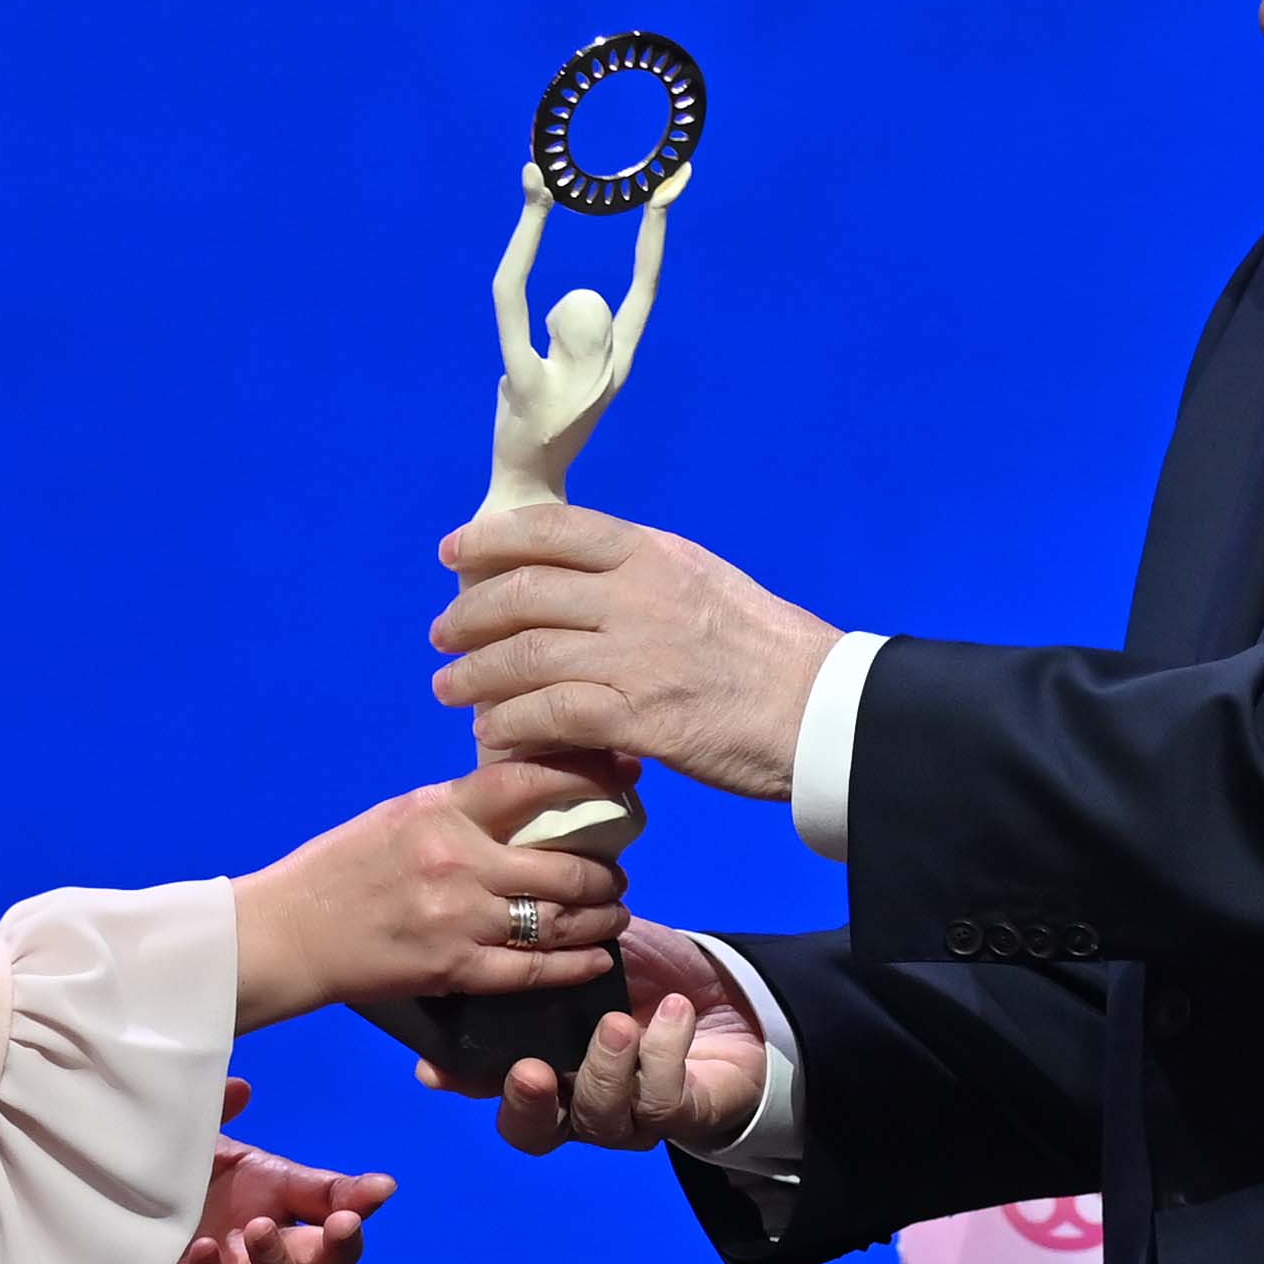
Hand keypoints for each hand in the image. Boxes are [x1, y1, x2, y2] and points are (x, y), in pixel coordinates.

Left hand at [146, 1078, 389, 1263]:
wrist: (111, 1191)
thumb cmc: (168, 1167)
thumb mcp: (202, 1139)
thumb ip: (221, 1113)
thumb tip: (242, 1089)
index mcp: (279, 1199)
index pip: (335, 1204)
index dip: (361, 1199)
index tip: (381, 1188)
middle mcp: (262, 1242)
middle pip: (323, 1262)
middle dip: (339, 1246)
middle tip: (339, 1224)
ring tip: (259, 1229)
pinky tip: (205, 1250)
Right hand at [230, 782, 625, 1031]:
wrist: (288, 932)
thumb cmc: (341, 867)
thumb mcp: (400, 815)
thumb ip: (461, 807)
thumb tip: (524, 791)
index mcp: (442, 811)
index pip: (533, 781)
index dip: (592, 778)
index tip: (628, 778)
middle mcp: (459, 862)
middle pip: (565, 863)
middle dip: (607, 870)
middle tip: (619, 872)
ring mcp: (461, 920)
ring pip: (560, 919)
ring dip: (601, 917)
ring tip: (614, 912)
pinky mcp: (455, 970)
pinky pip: (536, 969)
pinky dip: (577, 964)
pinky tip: (597, 957)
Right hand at [406, 919, 768, 1156]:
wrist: (733, 994)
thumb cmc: (647, 973)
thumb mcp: (592, 950)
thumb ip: (547, 945)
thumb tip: (491, 922)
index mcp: (542, 1066)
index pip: (487, 1085)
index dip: (460, 1081)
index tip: (435, 1071)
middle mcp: (573, 1105)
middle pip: (532, 1130)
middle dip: (527, 1104)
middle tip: (531, 1070)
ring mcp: (625, 1118)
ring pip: (598, 1117)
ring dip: (605, 1070)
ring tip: (617, 1023)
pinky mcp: (677, 1117)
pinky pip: (661, 1100)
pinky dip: (665, 1053)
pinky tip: (675, 1013)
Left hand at [427, 506, 838, 800]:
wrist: (820, 710)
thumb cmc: (766, 652)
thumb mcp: (703, 582)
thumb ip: (639, 578)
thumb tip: (576, 584)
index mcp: (653, 553)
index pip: (551, 528)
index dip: (490, 539)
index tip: (454, 553)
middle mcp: (638, 594)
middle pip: (522, 592)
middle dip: (469, 614)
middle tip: (443, 636)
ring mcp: (636, 655)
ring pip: (524, 655)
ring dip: (474, 676)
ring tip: (451, 689)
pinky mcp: (638, 717)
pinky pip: (548, 715)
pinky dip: (509, 725)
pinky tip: (490, 734)